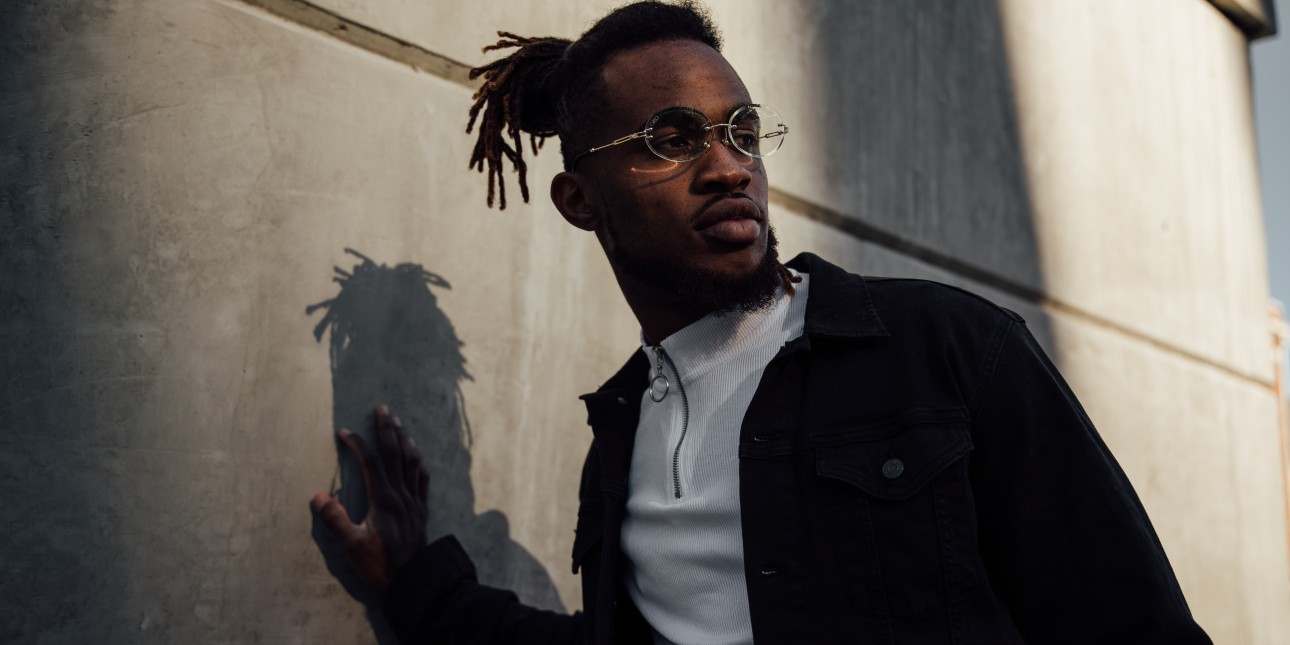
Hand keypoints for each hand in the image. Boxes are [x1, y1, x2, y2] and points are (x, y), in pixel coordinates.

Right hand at [311, 404, 428, 591]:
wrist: (413, 580)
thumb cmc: (380, 565)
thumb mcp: (352, 546)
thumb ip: (335, 521)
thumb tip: (317, 497)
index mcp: (384, 500)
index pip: (371, 462)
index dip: (358, 444)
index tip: (344, 432)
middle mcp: (401, 495)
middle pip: (395, 454)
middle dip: (387, 429)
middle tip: (382, 408)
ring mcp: (414, 501)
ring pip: (412, 462)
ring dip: (405, 439)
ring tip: (398, 423)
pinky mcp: (421, 509)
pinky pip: (423, 478)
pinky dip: (418, 461)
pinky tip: (416, 454)